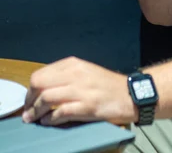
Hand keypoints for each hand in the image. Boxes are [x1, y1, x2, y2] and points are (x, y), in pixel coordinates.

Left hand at [22, 57, 136, 125]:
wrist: (129, 94)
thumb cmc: (106, 84)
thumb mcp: (85, 72)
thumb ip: (65, 76)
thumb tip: (43, 89)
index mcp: (73, 64)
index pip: (40, 74)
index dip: (30, 90)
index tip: (30, 100)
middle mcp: (75, 74)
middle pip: (39, 84)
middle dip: (29, 100)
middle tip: (29, 112)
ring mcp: (81, 90)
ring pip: (47, 98)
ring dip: (36, 112)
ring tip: (34, 119)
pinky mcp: (87, 106)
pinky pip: (60, 112)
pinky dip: (50, 119)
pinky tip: (48, 122)